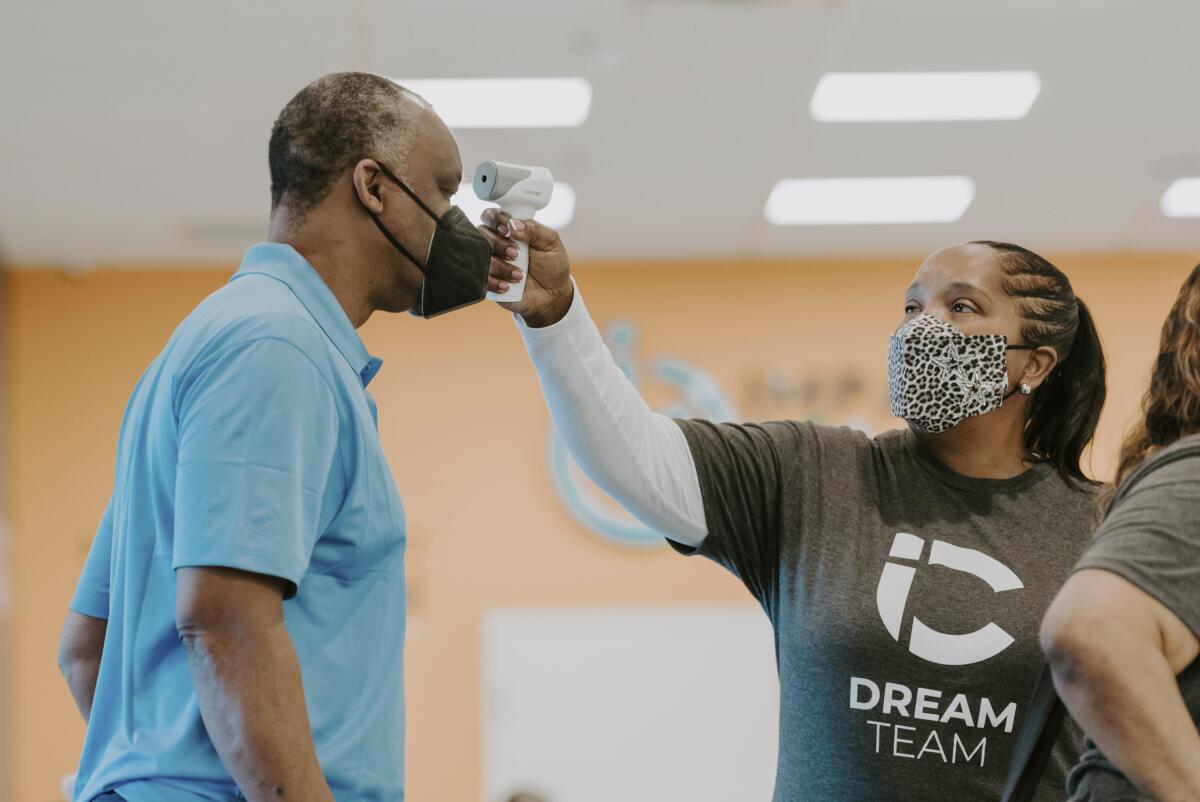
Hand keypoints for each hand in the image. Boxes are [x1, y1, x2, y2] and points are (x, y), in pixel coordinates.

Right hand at [479, 208, 573, 326]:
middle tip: (516, 254)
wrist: (553, 295)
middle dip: (497, 243)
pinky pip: (480, 278)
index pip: (490, 216)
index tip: (508, 230)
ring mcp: (489, 263)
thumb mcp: (551, 243)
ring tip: (519, 275)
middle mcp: (495, 244)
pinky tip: (509, 286)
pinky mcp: (487, 282)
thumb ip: (534, 229)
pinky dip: (494, 282)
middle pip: (480, 234)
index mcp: (509, 230)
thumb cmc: (551, 266)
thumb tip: (513, 224)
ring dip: (500, 266)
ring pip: (479, 257)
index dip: (494, 219)